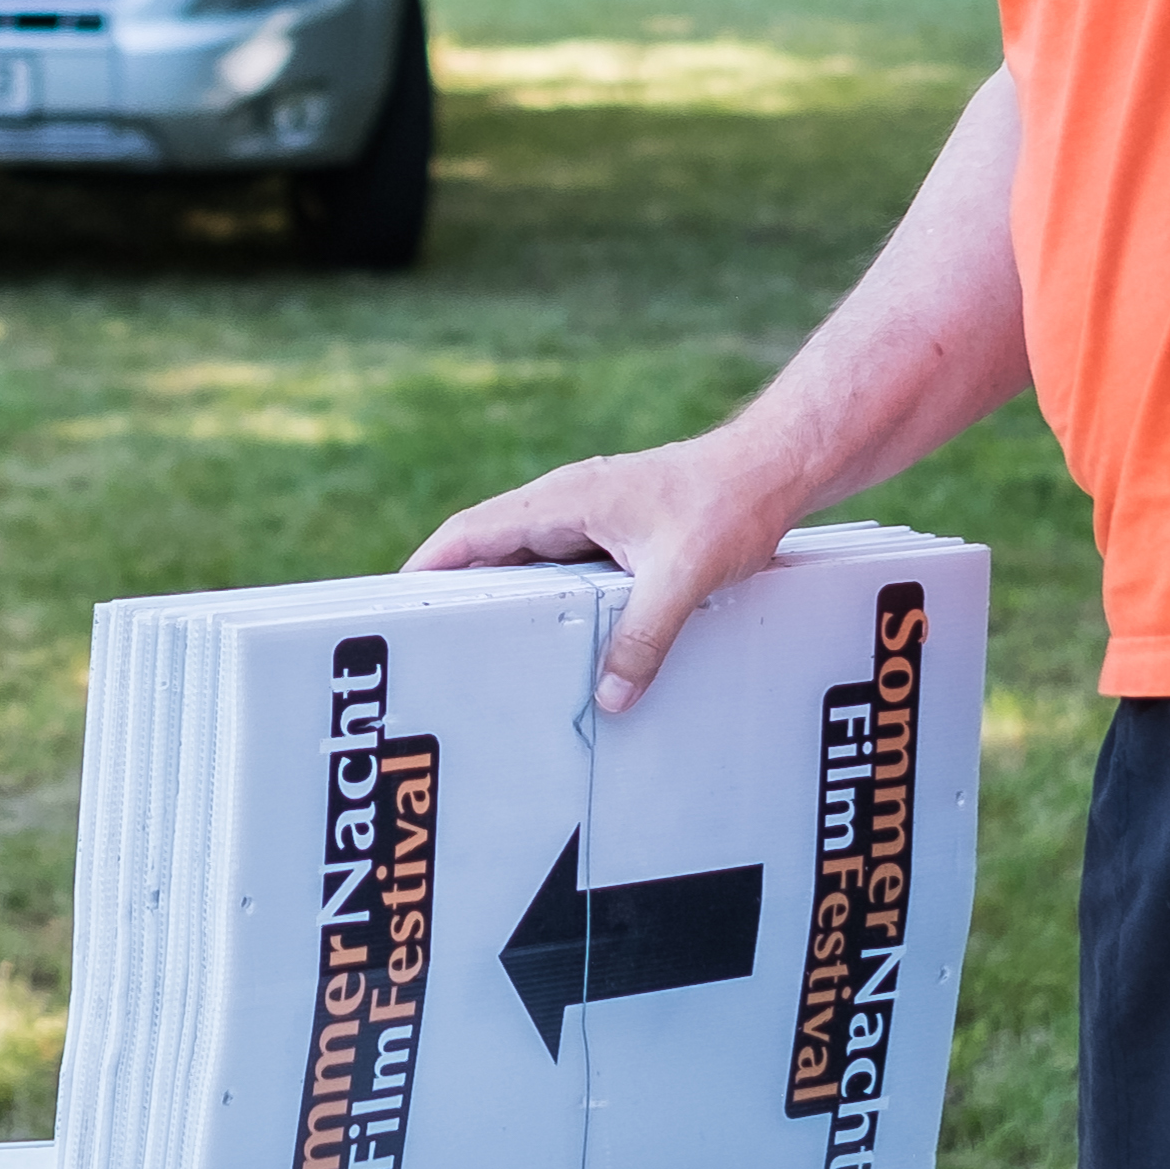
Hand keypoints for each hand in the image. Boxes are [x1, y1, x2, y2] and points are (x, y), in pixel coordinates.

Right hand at [407, 429, 813, 713]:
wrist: (774, 468)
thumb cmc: (727, 503)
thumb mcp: (682, 576)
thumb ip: (643, 638)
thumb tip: (609, 699)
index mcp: (563, 499)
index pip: (473, 531)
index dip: (429, 564)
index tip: (395, 600)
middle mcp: (566, 501)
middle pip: (491, 548)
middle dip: (458, 590)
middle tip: (431, 644)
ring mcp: (590, 513)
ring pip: (529, 559)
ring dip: (505, 596)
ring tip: (484, 651)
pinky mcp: (616, 529)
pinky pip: (563, 566)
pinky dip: (547, 598)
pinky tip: (558, 639)